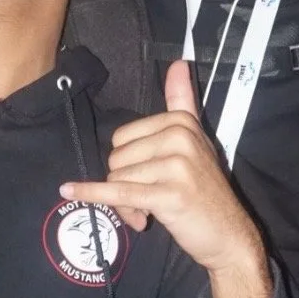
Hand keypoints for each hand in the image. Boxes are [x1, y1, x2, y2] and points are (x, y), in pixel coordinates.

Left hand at [61, 62, 271, 297]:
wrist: (229, 236)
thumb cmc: (205, 190)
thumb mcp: (196, 140)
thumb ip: (183, 101)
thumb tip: (178, 61)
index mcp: (181, 122)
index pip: (123, 137)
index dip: (127, 161)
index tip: (146, 177)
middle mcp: (180, 138)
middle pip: (117, 157)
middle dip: (125, 184)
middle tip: (148, 200)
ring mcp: (177, 166)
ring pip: (118, 178)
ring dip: (126, 203)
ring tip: (151, 212)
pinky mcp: (170, 195)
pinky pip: (119, 192)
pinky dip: (92, 194)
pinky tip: (69, 191)